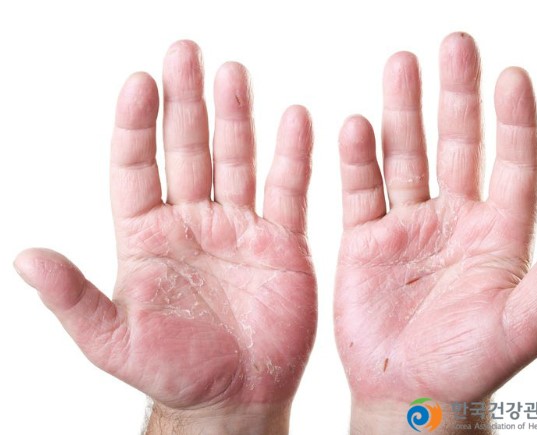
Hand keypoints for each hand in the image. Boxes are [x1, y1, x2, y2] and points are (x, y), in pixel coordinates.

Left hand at [14, 41, 316, 431]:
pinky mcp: (281, 242)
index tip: (138, 84)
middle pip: (185, 149)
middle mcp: (191, 222)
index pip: (135, 167)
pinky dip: (293, 156)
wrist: (235, 397)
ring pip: (235, 159)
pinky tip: (295, 120)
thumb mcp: (112, 341)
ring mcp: (238, 228)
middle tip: (184, 54)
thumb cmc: (173, 371)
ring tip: (232, 73)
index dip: (134, 127)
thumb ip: (73, 298)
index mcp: (146, 237)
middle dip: (185, 102)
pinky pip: (288, 191)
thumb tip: (26, 258)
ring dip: (234, 117)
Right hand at [334, 32, 536, 428]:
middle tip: (455, 45)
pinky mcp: (367, 241)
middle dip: (456, 96)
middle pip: (458, 145)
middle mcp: (455, 221)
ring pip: (406, 156)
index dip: (514, 122)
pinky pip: (362, 191)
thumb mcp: (522, 328)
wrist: (408, 393)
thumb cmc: (468, 367)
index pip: (513, 165)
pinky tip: (356, 125)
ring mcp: (409, 227)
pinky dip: (358, 160)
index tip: (511, 76)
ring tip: (401, 65)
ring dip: (403, 112)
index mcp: (499, 236)